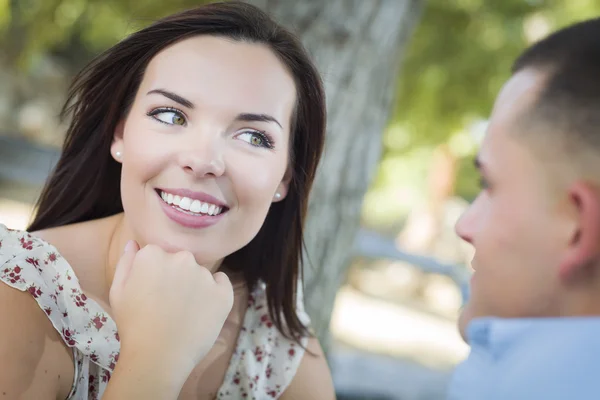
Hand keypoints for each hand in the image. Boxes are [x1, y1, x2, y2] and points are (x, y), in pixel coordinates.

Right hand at [109, 241, 233, 375]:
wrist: (157, 356)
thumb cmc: (133, 325)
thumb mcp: (118, 292)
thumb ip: (126, 262)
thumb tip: (134, 243)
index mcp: (153, 254)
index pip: (158, 255)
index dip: (155, 274)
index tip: (151, 292)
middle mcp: (181, 258)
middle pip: (181, 262)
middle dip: (176, 277)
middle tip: (168, 303)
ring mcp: (204, 275)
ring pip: (200, 274)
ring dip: (195, 286)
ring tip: (184, 312)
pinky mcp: (223, 292)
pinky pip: (222, 283)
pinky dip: (216, 292)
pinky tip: (203, 310)